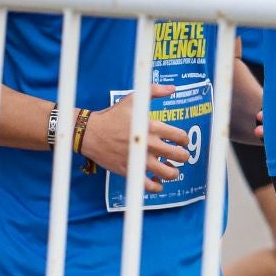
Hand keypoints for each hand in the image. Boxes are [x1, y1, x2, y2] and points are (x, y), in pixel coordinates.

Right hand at [77, 83, 193, 192]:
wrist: (91, 133)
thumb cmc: (113, 115)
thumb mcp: (133, 99)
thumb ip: (154, 91)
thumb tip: (172, 88)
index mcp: (152, 127)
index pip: (180, 136)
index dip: (185, 140)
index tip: (182, 141)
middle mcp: (148, 145)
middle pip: (178, 156)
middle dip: (184, 156)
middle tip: (181, 156)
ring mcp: (139, 160)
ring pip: (167, 173)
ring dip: (174, 172)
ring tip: (171, 169)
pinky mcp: (130, 171)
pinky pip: (148, 186)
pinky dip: (157, 186)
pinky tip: (157, 180)